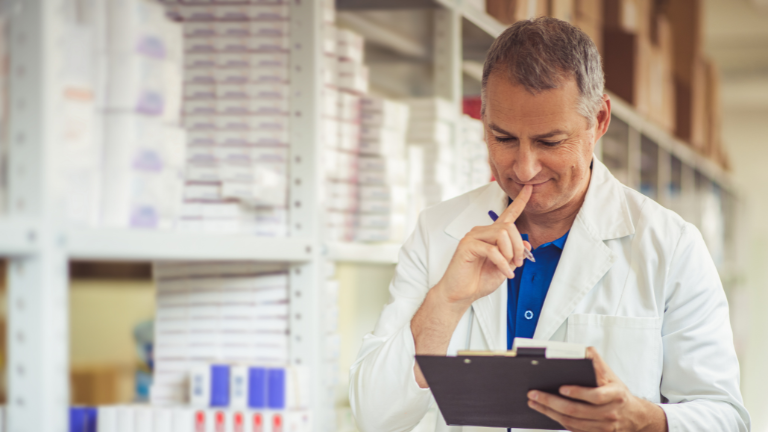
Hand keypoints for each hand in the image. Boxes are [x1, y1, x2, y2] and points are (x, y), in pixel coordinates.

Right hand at [434, 184, 532, 307]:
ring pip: (502, 234)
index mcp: (491, 235)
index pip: (508, 214)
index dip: (520, 201)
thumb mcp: (505, 268)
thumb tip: (526, 244)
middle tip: (519, 263)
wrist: (460, 294)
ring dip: (510, 253)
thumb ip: (515, 255)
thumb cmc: (478, 281)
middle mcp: (481, 232)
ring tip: (509, 267)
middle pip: (509, 226)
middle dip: (518, 246)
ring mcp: (473, 237)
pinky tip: (505, 273)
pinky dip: (502, 263)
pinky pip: (492, 249)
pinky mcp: (467, 246)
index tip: (529, 188)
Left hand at [527, 347, 667, 431]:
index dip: (578, 393)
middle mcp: (610, 413)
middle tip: (534, 394)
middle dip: (551, 402)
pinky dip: (557, 421)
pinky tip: (546, 412)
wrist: (634, 416)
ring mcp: (603, 427)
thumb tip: (584, 350)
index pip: (596, 396)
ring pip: (572, 422)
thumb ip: (597, 362)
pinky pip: (573, 429)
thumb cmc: (618, 392)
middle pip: (577, 411)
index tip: (561, 388)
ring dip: (550, 413)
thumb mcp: (612, 375)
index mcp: (615, 395)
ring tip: (534, 403)